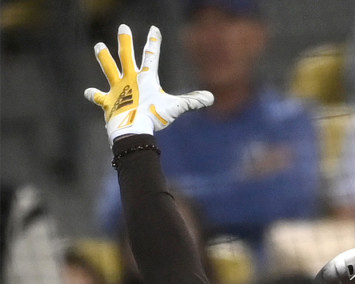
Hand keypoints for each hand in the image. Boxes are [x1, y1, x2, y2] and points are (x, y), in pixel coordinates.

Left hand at [84, 24, 212, 144]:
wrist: (132, 128)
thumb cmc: (154, 117)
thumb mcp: (176, 107)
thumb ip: (192, 101)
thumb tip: (210, 98)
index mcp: (146, 78)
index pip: (151, 55)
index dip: (153, 41)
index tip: (153, 29)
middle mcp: (129, 79)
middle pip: (126, 55)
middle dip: (125, 41)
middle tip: (123, 27)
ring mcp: (117, 89)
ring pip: (109, 68)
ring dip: (103, 57)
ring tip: (98, 45)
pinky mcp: (108, 102)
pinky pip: (98, 97)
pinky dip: (93, 95)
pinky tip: (88, 92)